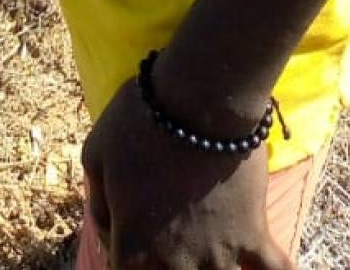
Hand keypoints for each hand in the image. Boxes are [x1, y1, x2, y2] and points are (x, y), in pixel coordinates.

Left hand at [82, 77, 294, 269]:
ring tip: (212, 231)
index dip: (128, 260)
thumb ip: (98, 204)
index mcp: (134, 247)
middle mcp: (175, 263)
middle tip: (181, 223)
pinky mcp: (254, 236)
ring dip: (215, 265)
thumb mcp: (95, 155)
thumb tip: (109, 232)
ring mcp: (217, 256)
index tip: (133, 238)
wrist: (199, 97)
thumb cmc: (140, 121)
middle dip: (172, 262)